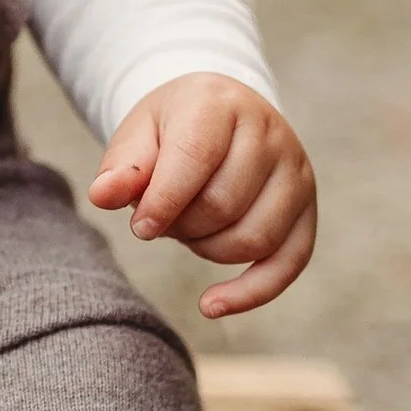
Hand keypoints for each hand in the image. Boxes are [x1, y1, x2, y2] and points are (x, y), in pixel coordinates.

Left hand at [89, 74, 316, 319]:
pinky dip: (251, 292)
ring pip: (254, 238)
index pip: (195, 158)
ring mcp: (295, 170)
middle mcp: (269, 133)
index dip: (164, 201)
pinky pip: (289, 262)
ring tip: (188, 228)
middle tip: (163, 217)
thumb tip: (103, 197)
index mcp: (219, 104)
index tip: (140, 226)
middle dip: (182, 225)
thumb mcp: (139, 134)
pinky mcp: (307, 207)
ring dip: (208, 250)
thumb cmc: (174, 127)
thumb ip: (122, 167)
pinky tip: (211, 306)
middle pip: (223, 204)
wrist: (221, 111)